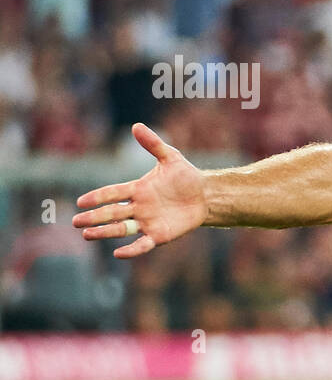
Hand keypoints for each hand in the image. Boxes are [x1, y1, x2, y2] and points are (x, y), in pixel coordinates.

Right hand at [73, 123, 207, 258]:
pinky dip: (131, 250)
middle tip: (76, 222)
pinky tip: (118, 253)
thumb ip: (153, 144)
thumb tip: (136, 126)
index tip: (81, 202)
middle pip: (111, 213)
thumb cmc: (186, 176)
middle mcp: (138, 207)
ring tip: (86, 235)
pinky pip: (142, 244)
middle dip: (94, 217)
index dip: (96, 197)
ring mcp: (147, 222)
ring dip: (104, 232)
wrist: (206, 195)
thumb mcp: (170, 157)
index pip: (112, 193)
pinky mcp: (159, 235)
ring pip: (121, 229)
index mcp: (137, 189)